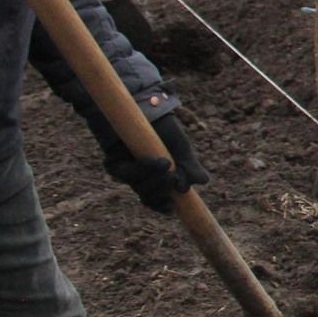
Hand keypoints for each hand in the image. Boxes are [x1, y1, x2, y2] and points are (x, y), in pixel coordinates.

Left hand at [91, 111, 210, 214]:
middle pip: (148, 197)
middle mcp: (140, 179)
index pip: (157, 202)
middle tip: (175, 180)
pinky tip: (159, 162)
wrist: (144, 109)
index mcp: (157, 180)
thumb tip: (203, 182)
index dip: (162, 207)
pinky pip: (127, 174)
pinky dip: (145, 169)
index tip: (171, 207)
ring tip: (167, 165)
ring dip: (155, 180)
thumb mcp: (182, 149)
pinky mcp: (113, 163)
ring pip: (139, 188)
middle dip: (162, 192)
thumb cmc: (164, 130)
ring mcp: (126, 172)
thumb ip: (191, 167)